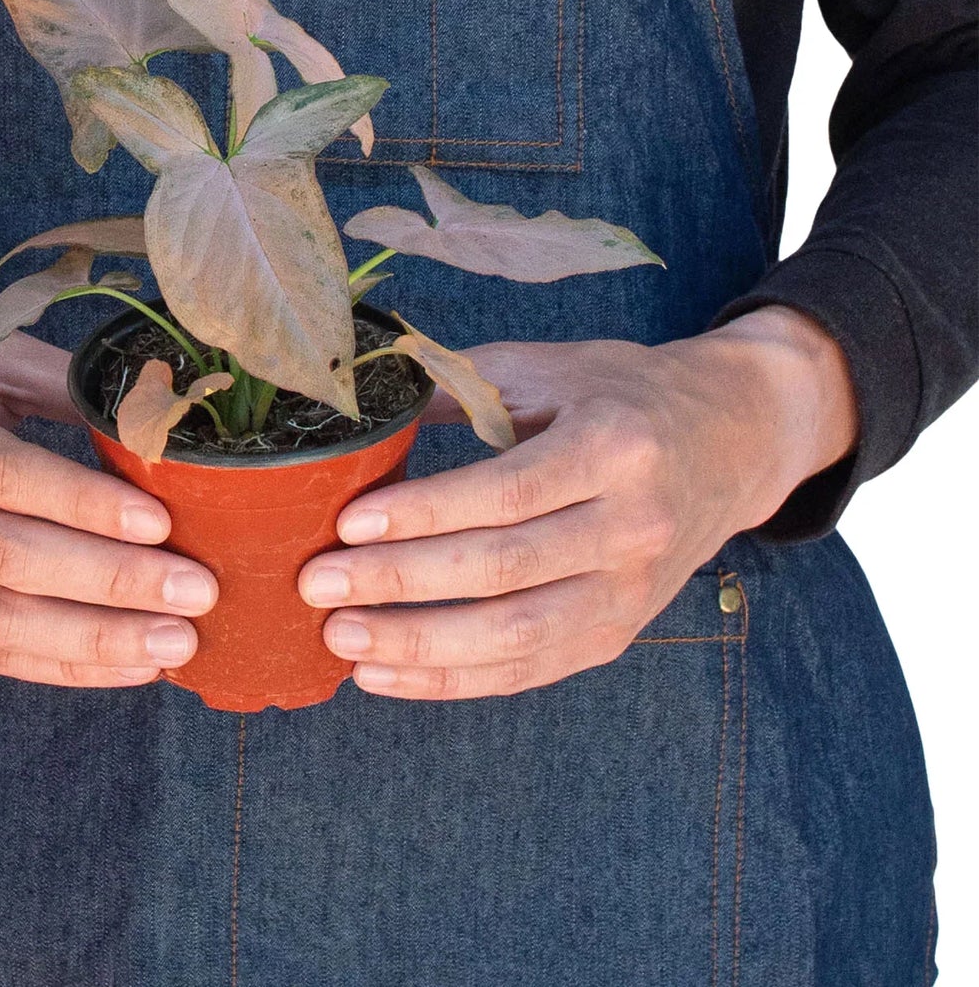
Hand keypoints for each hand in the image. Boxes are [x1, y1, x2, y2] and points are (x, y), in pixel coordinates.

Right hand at [0, 320, 218, 686]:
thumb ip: (57, 381)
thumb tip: (155, 416)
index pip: (6, 477)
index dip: (86, 505)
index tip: (163, 524)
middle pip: (9, 560)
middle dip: (112, 583)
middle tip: (197, 592)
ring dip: (96, 641)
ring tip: (177, 645)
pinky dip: (60, 666)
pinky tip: (127, 666)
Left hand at [297, 305, 858, 698]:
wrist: (732, 438)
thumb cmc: (620, 393)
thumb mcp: (550, 368)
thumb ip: (462, 390)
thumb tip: (363, 418)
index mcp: (614, 445)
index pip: (507, 492)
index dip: (425, 514)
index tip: (347, 523)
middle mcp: (633, 524)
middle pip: (505, 570)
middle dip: (401, 582)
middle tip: (317, 584)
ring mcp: (633, 589)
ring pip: (518, 636)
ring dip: (420, 646)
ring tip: (340, 638)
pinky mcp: (621, 631)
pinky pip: (531, 669)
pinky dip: (454, 681)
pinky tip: (385, 675)